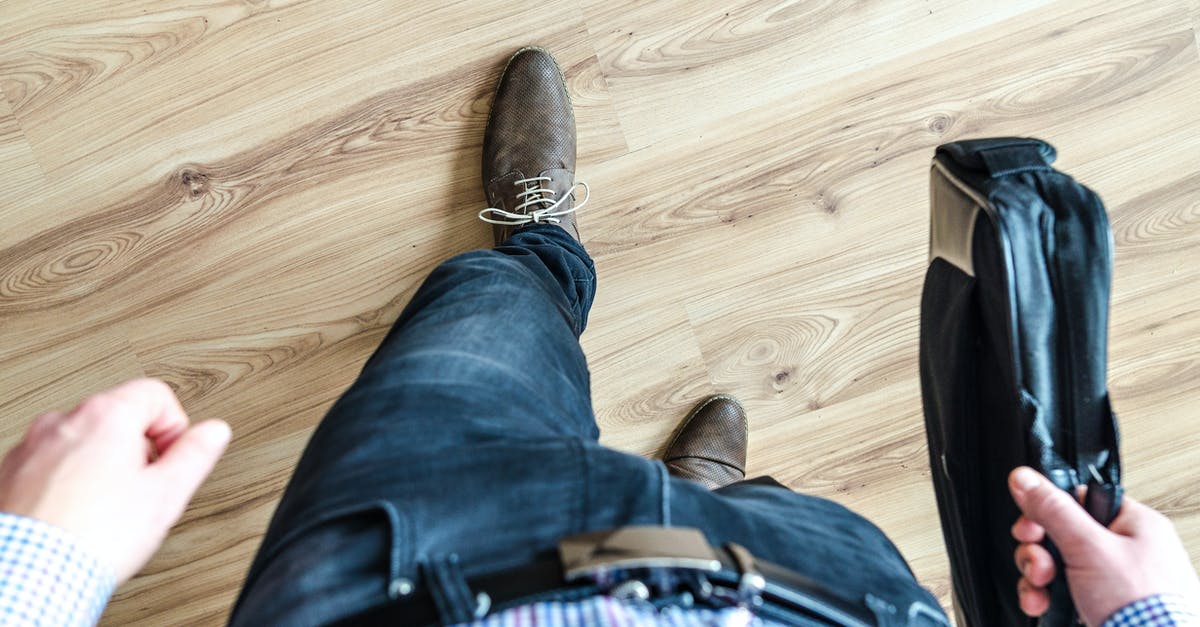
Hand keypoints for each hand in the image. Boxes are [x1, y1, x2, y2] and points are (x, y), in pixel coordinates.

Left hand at [0, 379, 229, 583]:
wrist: (31, 574)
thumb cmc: (91, 536)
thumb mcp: (165, 494)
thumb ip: (195, 454)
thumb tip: (213, 432)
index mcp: (105, 416)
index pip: (157, 395)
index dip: (175, 427)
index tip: (173, 457)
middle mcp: (62, 423)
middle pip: (119, 417)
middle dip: (138, 449)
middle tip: (144, 488)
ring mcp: (31, 448)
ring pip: (83, 442)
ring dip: (101, 466)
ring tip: (109, 508)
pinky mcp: (9, 475)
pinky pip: (51, 466)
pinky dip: (68, 483)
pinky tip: (79, 515)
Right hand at [1008, 466, 1199, 625]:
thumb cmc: (1143, 606)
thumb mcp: (1089, 547)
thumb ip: (1054, 510)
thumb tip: (1025, 478)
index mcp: (1133, 525)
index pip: (1078, 500)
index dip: (1047, 511)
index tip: (1030, 526)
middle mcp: (1124, 550)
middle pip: (1061, 534)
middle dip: (1039, 551)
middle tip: (1039, 564)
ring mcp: (1112, 580)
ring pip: (1057, 565)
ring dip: (1038, 577)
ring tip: (1041, 589)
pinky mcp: (1101, 604)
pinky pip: (1063, 591)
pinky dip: (1046, 597)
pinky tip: (1043, 604)